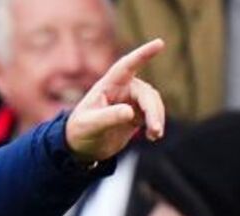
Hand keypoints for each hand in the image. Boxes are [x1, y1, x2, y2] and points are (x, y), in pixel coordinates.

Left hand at [65, 38, 166, 163]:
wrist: (81, 146)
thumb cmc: (79, 131)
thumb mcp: (90, 125)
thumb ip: (108, 117)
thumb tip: (130, 112)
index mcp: (108, 85)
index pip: (127, 66)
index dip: (143, 54)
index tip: (160, 43)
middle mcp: (122, 89)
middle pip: (146, 93)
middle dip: (153, 110)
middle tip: (155, 129)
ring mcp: (131, 101)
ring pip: (153, 103)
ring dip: (157, 118)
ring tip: (155, 136)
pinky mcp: (137, 114)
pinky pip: (153, 114)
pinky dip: (155, 124)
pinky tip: (153, 136)